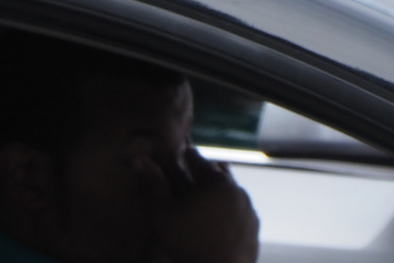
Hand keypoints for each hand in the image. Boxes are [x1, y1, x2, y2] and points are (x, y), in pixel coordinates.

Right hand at [140, 148, 260, 262]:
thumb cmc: (187, 242)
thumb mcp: (164, 214)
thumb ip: (154, 185)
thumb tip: (140, 159)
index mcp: (215, 181)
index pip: (198, 160)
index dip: (187, 156)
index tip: (182, 151)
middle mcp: (237, 189)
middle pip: (219, 172)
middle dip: (205, 170)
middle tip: (195, 168)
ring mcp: (248, 208)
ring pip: (232, 191)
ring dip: (219, 189)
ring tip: (207, 194)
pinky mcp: (254, 226)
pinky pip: (240, 210)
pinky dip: (230, 209)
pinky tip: (221, 217)